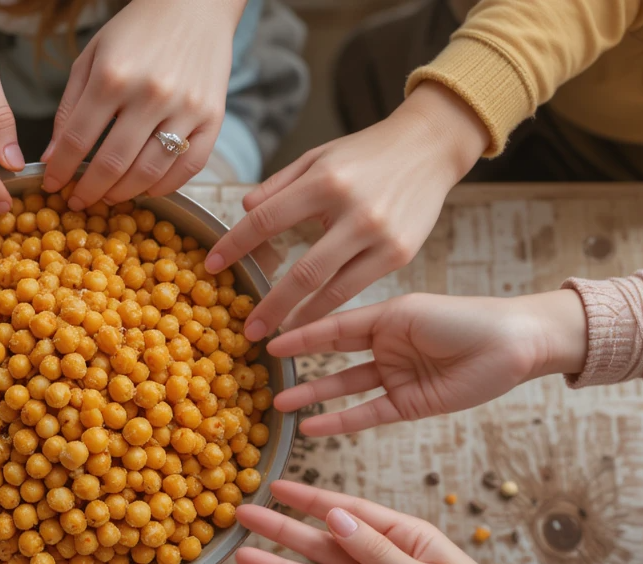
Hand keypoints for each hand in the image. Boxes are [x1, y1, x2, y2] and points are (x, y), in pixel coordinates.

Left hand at [41, 0, 242, 208]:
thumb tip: (52, 157)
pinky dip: (165, 186)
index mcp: (112, 76)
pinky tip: (146, 188)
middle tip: (78, 202)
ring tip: (108, 198)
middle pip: (112, 164)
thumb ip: (70, 108)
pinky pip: (189, 167)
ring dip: (123, 195)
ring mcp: (186, 108)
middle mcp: (151, 94)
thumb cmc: (136, 31)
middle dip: (89, 192)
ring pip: (150, 173)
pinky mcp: (214, 117)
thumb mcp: (91, 58)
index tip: (51, 186)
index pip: (77, 140)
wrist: (194, 6)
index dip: (60, 170)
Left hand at [205, 82, 491, 339]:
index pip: (267, 220)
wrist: (430, 146)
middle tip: (247, 328)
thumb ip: (279, 185)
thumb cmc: (365, 153)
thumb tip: (244, 211)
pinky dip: (330, 308)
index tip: (212, 266)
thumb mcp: (318, 157)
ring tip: (277, 337)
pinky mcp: (401, 254)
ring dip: (300, 318)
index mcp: (326, 181)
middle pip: (302, 270)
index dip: (236, 245)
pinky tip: (311, 321)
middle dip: (271, 304)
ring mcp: (381, 237)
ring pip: (332, 289)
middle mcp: (356, 212)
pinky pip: (356, 289)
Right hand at [236, 481, 603, 563]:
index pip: (346, 512)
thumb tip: (335, 517)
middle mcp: (381, 561)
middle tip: (242, 517)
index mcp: (402, 537)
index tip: (274, 485)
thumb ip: (376, 551)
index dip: (308, 499)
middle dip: (281, 531)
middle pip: (322, 543)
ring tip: (243, 559)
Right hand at [268, 290, 587, 434]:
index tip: (266, 340)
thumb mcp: (405, 313)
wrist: (514, 345)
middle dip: (299, 368)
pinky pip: (367, 414)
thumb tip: (320, 328)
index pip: (331, 327)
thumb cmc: (462, 318)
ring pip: (344, 389)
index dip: (299, 334)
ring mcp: (395, 377)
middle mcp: (385, 347)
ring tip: (278, 406)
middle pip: (332, 358)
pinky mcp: (409, 405)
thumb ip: (362, 325)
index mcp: (383, 317)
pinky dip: (340, 422)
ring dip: (313, 398)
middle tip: (261, 376)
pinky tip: (312, 428)